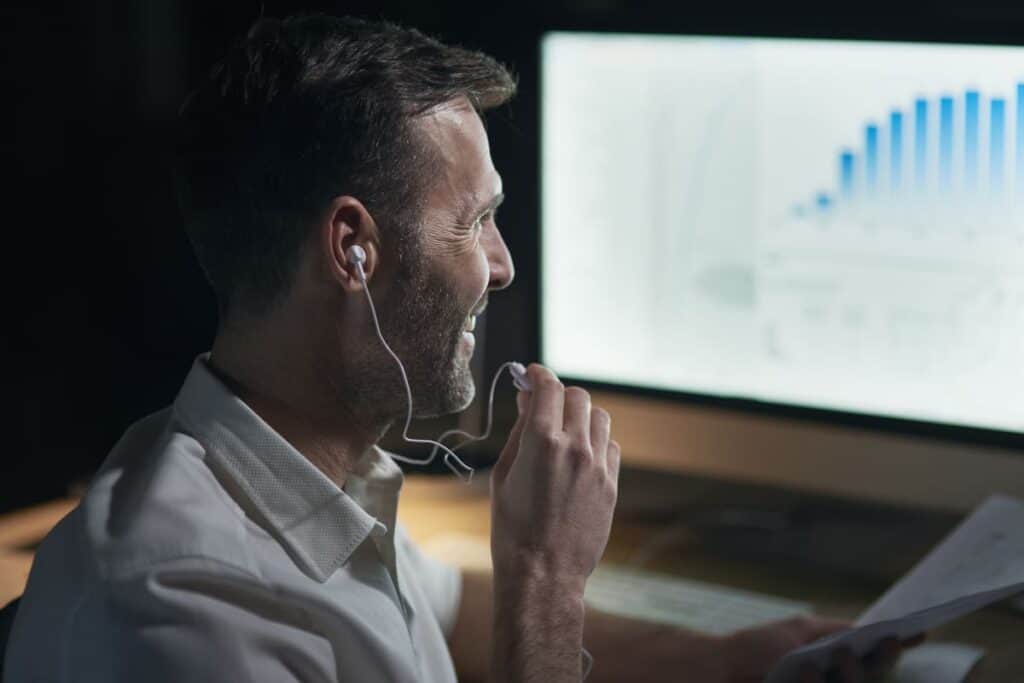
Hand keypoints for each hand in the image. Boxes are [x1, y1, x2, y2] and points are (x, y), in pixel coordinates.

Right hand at [490, 364, 620, 587]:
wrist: (542, 572)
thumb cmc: (512, 528)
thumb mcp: (503, 474)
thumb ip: (519, 432)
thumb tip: (527, 403)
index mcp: (541, 442)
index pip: (549, 388)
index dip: (539, 375)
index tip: (532, 375)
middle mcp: (575, 448)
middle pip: (577, 397)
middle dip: (559, 395)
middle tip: (544, 406)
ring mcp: (598, 467)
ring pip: (599, 417)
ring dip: (581, 415)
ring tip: (564, 431)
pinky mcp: (612, 485)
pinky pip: (609, 446)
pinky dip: (595, 442)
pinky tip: (579, 456)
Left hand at [723, 616, 924, 682]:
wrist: (721, 669)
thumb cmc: (757, 648)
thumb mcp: (798, 632)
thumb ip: (833, 631)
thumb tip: (867, 630)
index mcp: (834, 664)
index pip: (873, 661)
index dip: (894, 650)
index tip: (920, 632)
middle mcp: (832, 681)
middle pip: (870, 677)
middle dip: (882, 661)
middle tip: (887, 640)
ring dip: (851, 674)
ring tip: (843, 654)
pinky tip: (807, 670)